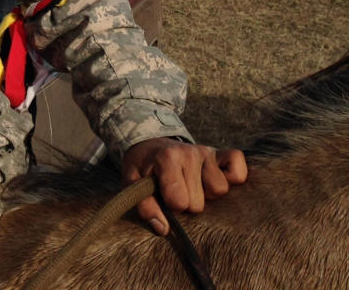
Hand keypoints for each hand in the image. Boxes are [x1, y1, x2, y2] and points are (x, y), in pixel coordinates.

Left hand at [121, 138, 247, 234]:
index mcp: (167, 159)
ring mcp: (207, 153)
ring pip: (220, 190)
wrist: (150, 142)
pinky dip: (232, 177)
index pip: (180, 201)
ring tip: (193, 186)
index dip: (171, 206)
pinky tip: (212, 179)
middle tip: (176, 191)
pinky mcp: (220, 154)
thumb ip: (144, 206)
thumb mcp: (132, 182)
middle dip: (187, 203)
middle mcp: (190, 153)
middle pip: (199, 202)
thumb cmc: (143, 166)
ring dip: (207, 194)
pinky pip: (239, 171)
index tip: (163, 198)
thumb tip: (162, 229)